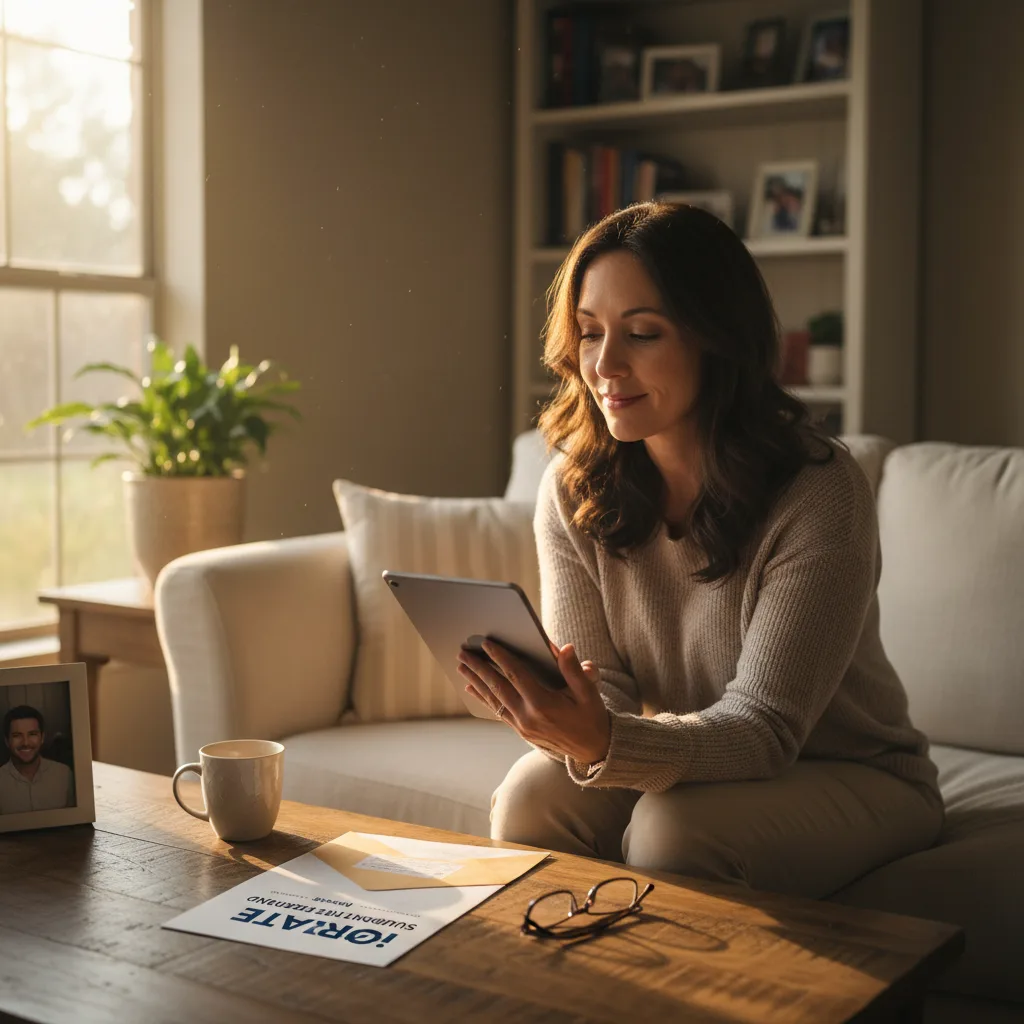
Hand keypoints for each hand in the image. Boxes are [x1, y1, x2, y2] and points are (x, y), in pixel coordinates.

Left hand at [456, 640, 610, 765]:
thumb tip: (565, 648)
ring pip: (494, 700)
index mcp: (543, 705)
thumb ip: (574, 670)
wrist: (594, 750)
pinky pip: (498, 711)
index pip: (516, 675)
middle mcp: (528, 717)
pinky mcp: (521, 731)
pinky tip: (473, 688)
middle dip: (479, 668)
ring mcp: (522, 726)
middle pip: (497, 687)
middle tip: (462, 652)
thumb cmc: (592, 717)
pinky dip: (484, 698)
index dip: (500, 657)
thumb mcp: (588, 693)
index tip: (486, 643)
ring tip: (462, 667)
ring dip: (477, 681)